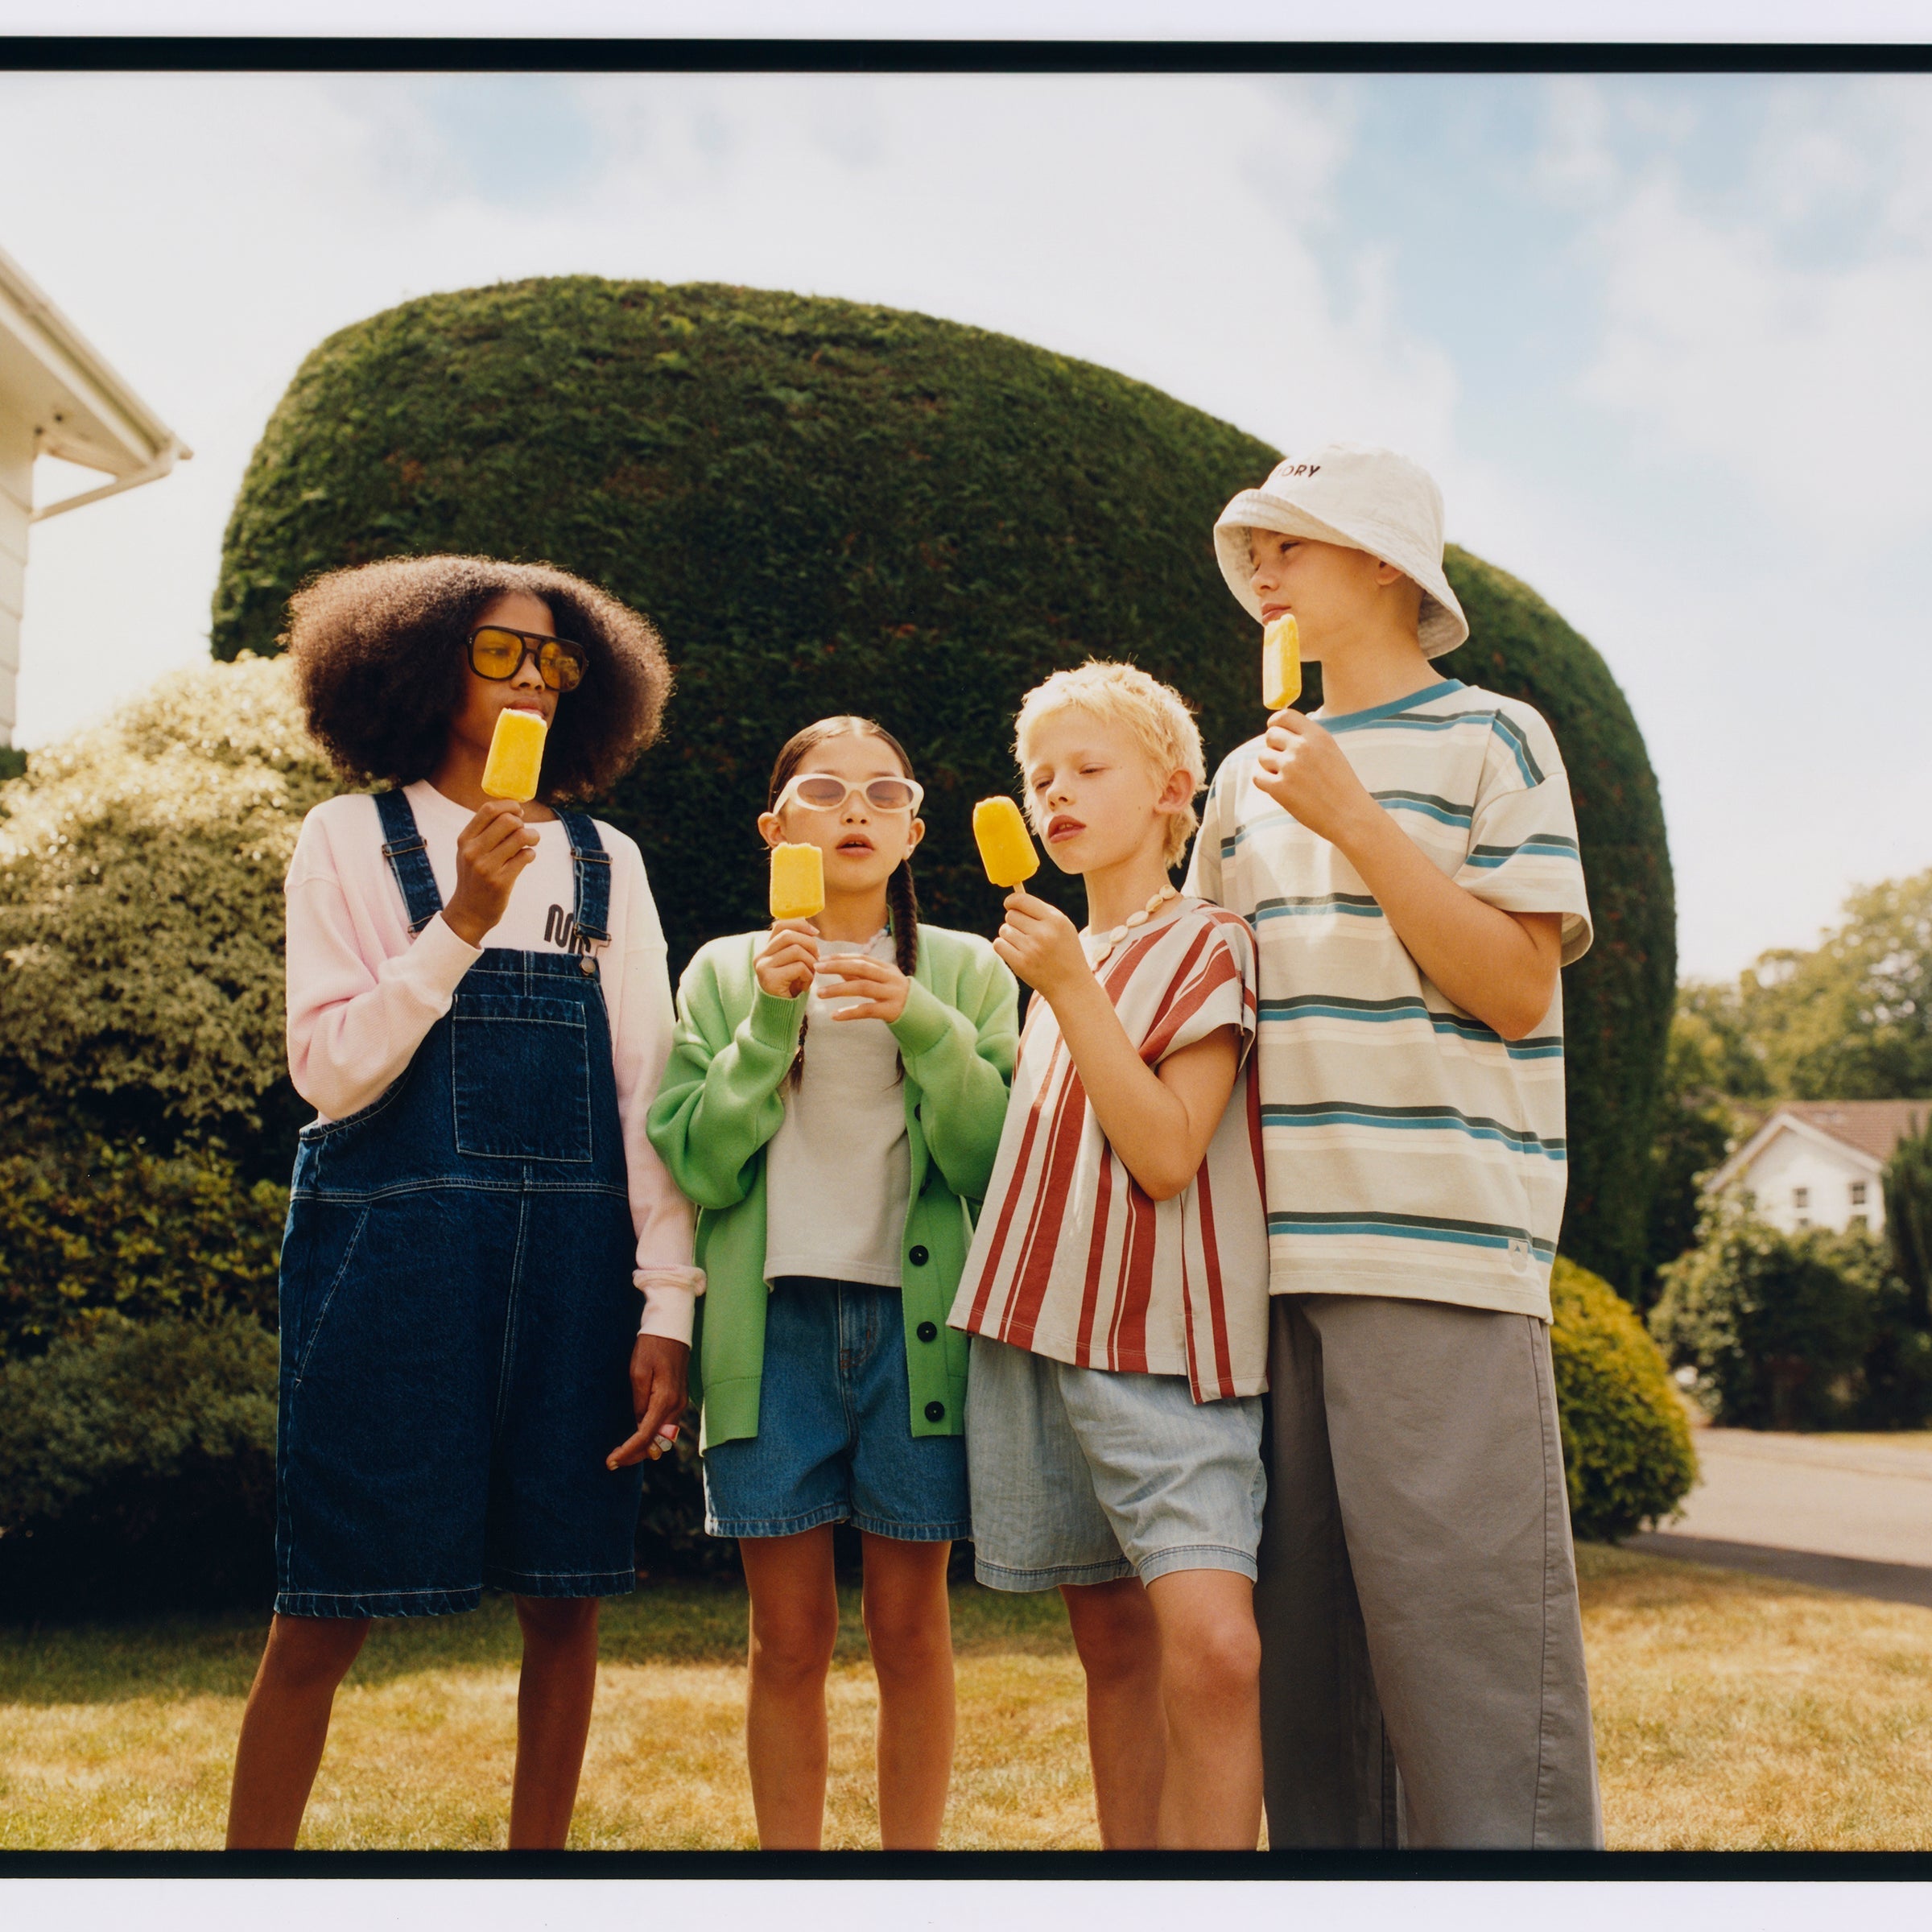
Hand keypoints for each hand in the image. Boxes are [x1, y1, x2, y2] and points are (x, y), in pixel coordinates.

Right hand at [444, 800, 538, 946]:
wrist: (469, 912)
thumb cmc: (474, 877)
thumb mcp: (469, 852)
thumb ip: (485, 831)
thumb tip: (513, 809)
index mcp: (464, 839)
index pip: (488, 810)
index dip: (509, 805)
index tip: (519, 811)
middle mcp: (472, 851)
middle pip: (508, 820)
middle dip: (523, 823)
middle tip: (525, 832)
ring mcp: (486, 867)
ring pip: (520, 837)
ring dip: (533, 836)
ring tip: (531, 843)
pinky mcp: (500, 882)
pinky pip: (526, 856)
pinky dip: (531, 854)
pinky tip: (527, 858)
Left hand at [606, 1335, 691, 1469]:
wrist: (671, 1328)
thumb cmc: (651, 1346)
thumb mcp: (638, 1372)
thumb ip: (639, 1401)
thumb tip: (640, 1423)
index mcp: (665, 1399)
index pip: (646, 1436)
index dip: (628, 1451)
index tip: (611, 1461)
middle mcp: (677, 1405)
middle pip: (657, 1442)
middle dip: (636, 1454)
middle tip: (613, 1462)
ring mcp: (680, 1402)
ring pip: (663, 1436)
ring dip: (644, 1447)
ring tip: (622, 1453)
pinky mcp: (678, 1398)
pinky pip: (666, 1425)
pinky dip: (652, 1435)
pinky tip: (637, 1438)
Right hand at [755, 918, 819, 998]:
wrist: (778, 1013)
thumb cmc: (790, 986)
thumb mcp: (793, 963)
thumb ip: (797, 947)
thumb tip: (812, 930)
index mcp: (766, 949)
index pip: (781, 925)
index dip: (800, 924)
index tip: (815, 933)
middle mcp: (761, 956)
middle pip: (789, 936)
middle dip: (810, 944)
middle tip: (816, 959)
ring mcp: (763, 967)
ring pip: (796, 950)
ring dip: (811, 962)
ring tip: (810, 975)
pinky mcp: (770, 979)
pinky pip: (799, 967)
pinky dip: (808, 976)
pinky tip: (804, 986)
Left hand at [817, 952, 909, 1023]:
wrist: (922, 1016)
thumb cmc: (896, 996)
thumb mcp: (881, 982)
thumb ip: (861, 975)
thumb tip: (837, 967)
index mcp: (886, 968)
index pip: (861, 958)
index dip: (841, 957)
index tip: (822, 958)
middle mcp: (890, 978)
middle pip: (861, 968)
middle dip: (837, 966)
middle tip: (817, 968)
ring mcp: (892, 994)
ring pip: (862, 987)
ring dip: (839, 989)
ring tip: (820, 993)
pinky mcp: (891, 1011)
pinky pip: (867, 1010)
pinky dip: (849, 1013)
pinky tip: (834, 1015)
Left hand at [993, 890, 1090, 1001]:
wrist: (1070, 985)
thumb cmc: (1065, 952)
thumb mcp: (1063, 927)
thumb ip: (1041, 911)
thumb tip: (1012, 901)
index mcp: (1055, 920)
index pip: (1022, 900)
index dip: (1012, 901)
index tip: (1009, 904)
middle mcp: (1043, 933)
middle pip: (1011, 915)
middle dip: (1014, 921)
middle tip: (1025, 932)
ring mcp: (1031, 949)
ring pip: (1004, 930)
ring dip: (1010, 935)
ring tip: (1024, 944)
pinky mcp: (1020, 963)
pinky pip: (998, 944)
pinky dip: (1004, 947)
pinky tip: (1016, 952)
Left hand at [1251, 708, 1378, 848]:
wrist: (1350, 815)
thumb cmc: (1340, 785)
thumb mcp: (1330, 752)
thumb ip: (1307, 738)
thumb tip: (1277, 728)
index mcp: (1317, 735)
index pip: (1284, 716)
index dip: (1275, 723)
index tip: (1275, 730)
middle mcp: (1302, 747)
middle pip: (1270, 736)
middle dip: (1274, 747)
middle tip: (1286, 763)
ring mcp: (1289, 767)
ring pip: (1263, 757)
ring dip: (1271, 767)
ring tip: (1290, 780)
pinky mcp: (1279, 788)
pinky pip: (1258, 777)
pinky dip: (1266, 783)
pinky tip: (1281, 789)